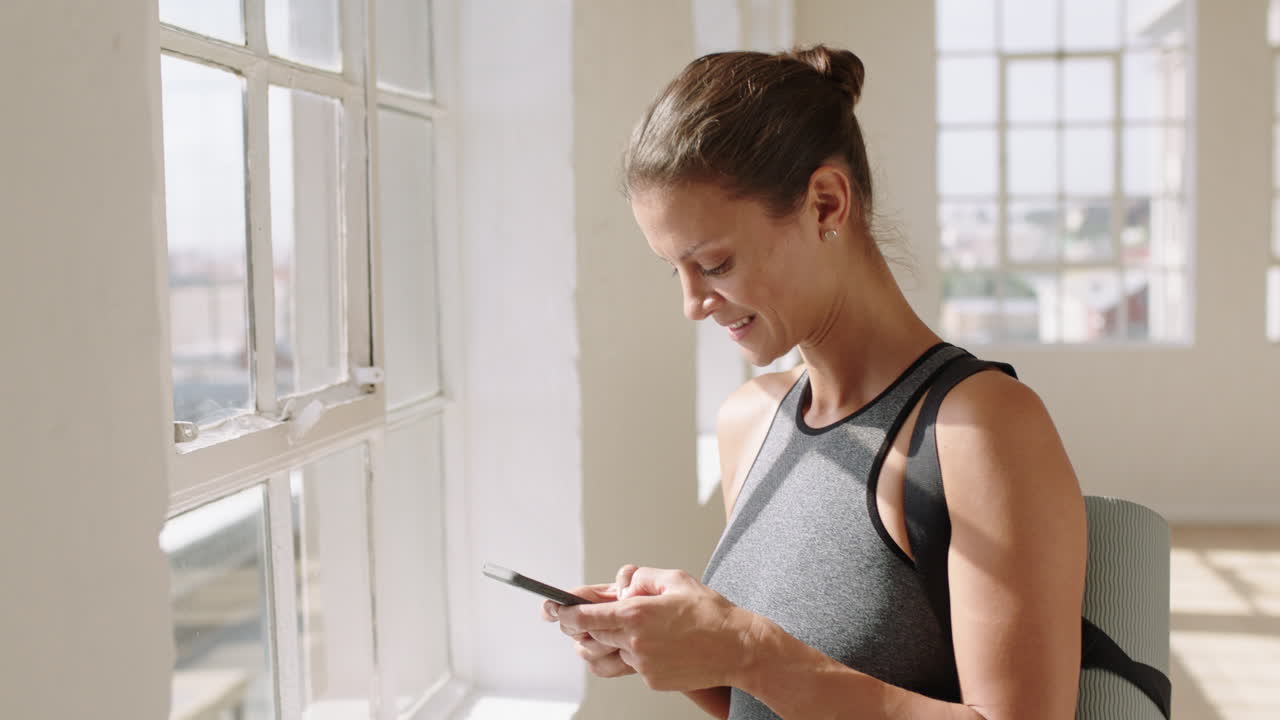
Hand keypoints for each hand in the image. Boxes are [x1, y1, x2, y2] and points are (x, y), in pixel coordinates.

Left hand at [555, 566, 756, 691]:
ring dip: (595, 646)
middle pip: (590, 636)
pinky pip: (628, 667)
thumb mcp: (675, 580)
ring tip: (598, 635)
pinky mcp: (652, 680)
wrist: (737, 648)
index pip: (585, 616)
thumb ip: (641, 578)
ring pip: (603, 657)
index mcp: (636, 614)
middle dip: (580, 627)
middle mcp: (634, 642)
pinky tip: (639, 645)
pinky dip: (627, 656)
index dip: (565, 613)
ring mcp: (643, 665)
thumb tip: (621, 586)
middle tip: (575, 618)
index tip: (554, 609)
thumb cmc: (710, 612)